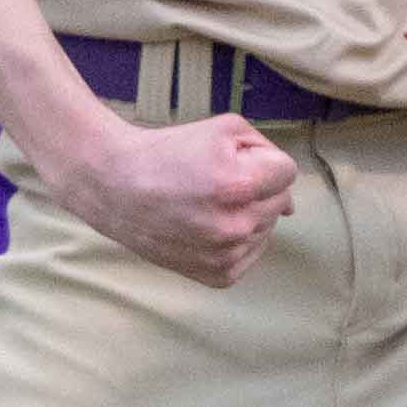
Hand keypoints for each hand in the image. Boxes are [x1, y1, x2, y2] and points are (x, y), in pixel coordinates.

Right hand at [46, 108, 296, 287]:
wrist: (116, 187)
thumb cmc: (168, 152)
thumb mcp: (222, 129)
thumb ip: (267, 153)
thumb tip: (290, 204)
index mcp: (239, 185)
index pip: (287, 173)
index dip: (262, 162)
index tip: (233, 163)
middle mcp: (236, 226)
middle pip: (279, 202)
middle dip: (256, 189)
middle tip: (214, 183)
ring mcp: (227, 255)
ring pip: (266, 229)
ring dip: (247, 216)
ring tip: (207, 205)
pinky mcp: (218, 276)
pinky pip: (250, 256)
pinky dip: (236, 242)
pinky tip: (207, 227)